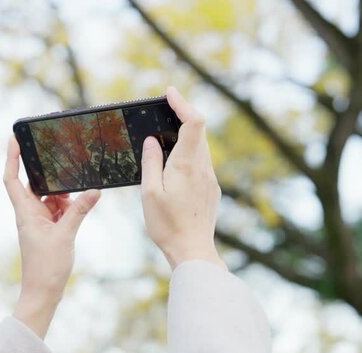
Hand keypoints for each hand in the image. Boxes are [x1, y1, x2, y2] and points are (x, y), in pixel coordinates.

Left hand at [3, 137, 100, 337]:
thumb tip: (94, 191)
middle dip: (48, 175)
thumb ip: (79, 210)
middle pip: (34, 184)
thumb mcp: (66, 234)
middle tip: (61, 162)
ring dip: (63, 195)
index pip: (12, 178)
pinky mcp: (48, 229)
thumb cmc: (46, 266)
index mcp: (25, 212)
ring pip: (49, 197)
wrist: (44, 292)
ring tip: (77, 195)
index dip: (11, 158)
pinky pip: (58, 210)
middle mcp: (29, 213)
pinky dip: (68, 207)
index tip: (14, 139)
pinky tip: (80, 207)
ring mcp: (38, 221)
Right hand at [140, 87, 225, 270]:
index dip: (183, 103)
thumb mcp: (150, 193)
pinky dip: (189, 154)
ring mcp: (210, 179)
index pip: (193, 122)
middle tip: (163, 112)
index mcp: (187, 165)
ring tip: (164, 139)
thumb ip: (151, 163)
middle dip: (182, 117)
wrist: (192, 251)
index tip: (170, 93)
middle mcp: (203, 168)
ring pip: (201, 147)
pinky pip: (202, 163)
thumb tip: (152, 140)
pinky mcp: (211, 189)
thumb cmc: (167, 225)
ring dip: (185, 137)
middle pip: (198, 131)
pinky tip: (174, 166)